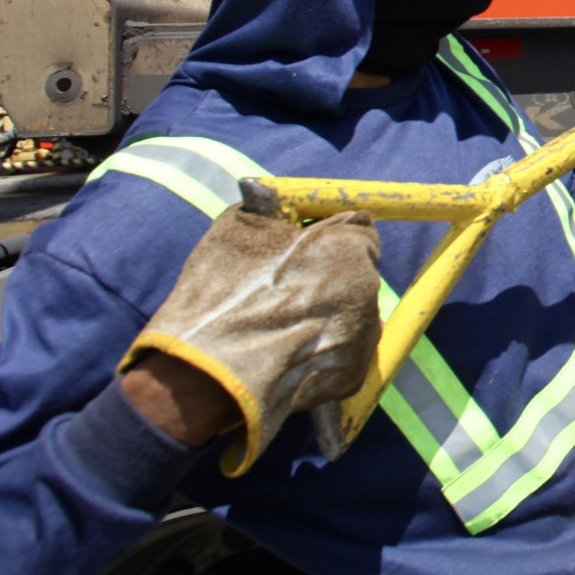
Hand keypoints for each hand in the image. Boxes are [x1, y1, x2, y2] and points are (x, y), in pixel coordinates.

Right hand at [119, 205, 381, 473]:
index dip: (327, 237)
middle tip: (284, 291)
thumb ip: (272, 210)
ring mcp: (364, 335)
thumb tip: (274, 197)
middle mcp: (367, 288)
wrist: (208, 377)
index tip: (304, 247)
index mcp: (346, 246)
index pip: (358, 228)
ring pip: (351, 314)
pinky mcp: (353, 374)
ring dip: (325, 316)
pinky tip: (283, 355)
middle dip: (329, 277)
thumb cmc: (220, 296)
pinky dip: (319, 352)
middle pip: (357, 273)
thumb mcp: (238, 230)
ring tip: (276, 329)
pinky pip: (342, 353)